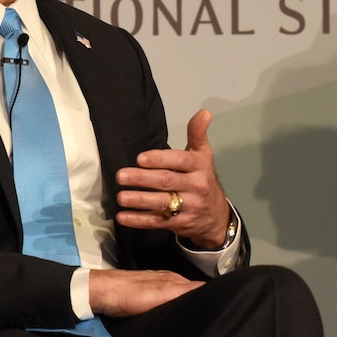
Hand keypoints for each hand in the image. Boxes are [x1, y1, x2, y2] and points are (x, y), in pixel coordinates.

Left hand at [89, 268, 202, 316]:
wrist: (101, 292)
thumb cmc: (131, 296)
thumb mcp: (162, 295)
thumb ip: (185, 292)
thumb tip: (211, 291)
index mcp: (176, 281)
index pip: (201, 287)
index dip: (211, 296)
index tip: (219, 308)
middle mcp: (170, 279)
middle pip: (193, 290)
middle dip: (202, 300)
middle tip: (209, 316)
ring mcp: (158, 283)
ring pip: (181, 292)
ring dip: (188, 302)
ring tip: (194, 315)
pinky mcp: (148, 290)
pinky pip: (168, 294)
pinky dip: (174, 301)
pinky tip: (172, 311)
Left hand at [115, 109, 231, 247]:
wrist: (215, 215)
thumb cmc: (202, 179)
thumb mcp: (203, 155)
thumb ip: (197, 134)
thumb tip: (204, 112)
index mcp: (200, 167)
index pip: (180, 161)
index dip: (160, 159)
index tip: (141, 158)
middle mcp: (196, 186)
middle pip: (167, 182)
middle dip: (143, 179)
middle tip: (121, 176)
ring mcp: (189, 207)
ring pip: (162, 203)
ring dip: (139, 200)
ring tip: (121, 196)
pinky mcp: (180, 224)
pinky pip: (158, 222)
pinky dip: (139, 220)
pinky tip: (124, 216)